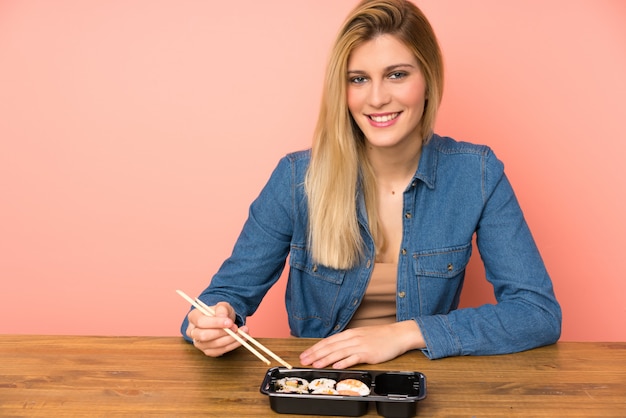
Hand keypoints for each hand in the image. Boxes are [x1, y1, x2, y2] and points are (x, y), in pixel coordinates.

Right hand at [185, 302, 248, 356]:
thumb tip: (223, 317)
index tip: (230, 322)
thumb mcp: (222, 306)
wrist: (223, 321)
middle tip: (236, 328)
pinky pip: (220, 351)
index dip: (215, 323)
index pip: (201, 322)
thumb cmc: (220, 313)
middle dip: (222, 333)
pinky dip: (233, 345)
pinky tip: (241, 338)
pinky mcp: (208, 351)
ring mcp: (199, 343)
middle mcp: (193, 332)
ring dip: (231, 339)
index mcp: (193, 317)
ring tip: (243, 332)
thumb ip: (222, 309)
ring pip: (214, 345)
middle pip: (204, 336)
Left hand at [299, 320, 424, 368]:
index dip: (315, 348)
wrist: (397, 335)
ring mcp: (359, 345)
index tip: (305, 354)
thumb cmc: (380, 336)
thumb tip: (335, 349)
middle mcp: (352, 338)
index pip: (328, 341)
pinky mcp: (368, 353)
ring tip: (315, 365)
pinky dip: (343, 362)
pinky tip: (335, 366)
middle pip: (330, 346)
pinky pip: (353, 358)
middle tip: (304, 360)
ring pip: (338, 352)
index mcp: (349, 333)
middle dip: (315, 354)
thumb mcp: (361, 335)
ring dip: (325, 359)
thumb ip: (348, 341)